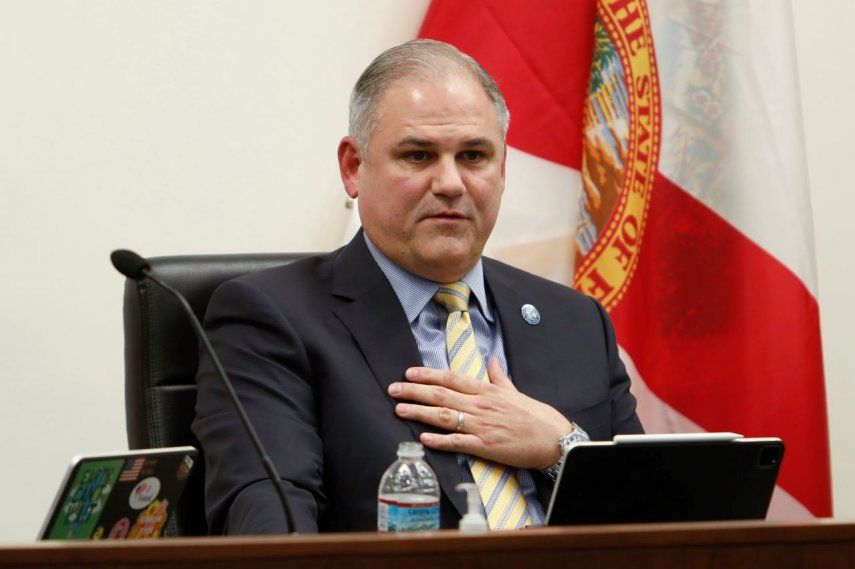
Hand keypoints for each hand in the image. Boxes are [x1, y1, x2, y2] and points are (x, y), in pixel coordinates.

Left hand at [387, 358, 572, 469]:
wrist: (554, 439)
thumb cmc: (536, 415)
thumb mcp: (515, 391)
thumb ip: (499, 376)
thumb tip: (493, 359)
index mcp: (487, 391)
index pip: (452, 378)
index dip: (428, 375)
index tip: (409, 372)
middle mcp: (481, 406)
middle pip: (442, 395)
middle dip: (414, 391)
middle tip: (393, 389)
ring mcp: (482, 426)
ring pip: (445, 416)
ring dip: (420, 412)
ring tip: (399, 409)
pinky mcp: (486, 447)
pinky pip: (459, 442)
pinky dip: (440, 440)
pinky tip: (424, 438)